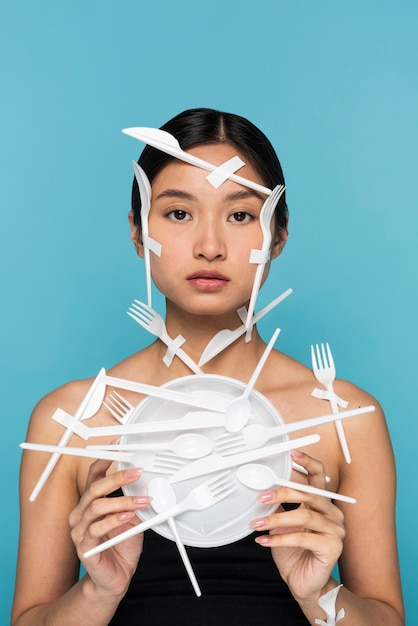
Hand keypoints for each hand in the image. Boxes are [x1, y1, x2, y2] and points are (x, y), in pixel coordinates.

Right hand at [69, 459, 151, 598]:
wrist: (115, 577)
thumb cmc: (121, 546)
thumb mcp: (131, 517)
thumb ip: (133, 501)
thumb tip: (146, 484)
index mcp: (91, 503)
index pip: (93, 476)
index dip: (104, 459)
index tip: (117, 446)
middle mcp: (81, 514)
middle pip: (95, 488)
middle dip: (117, 477)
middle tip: (136, 473)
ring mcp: (80, 530)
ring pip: (97, 506)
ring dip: (123, 501)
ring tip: (142, 502)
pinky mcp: (84, 547)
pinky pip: (97, 528)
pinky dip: (115, 520)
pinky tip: (128, 517)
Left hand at [250, 450, 344, 602]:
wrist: (304, 583)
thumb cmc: (294, 552)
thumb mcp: (282, 522)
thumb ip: (278, 504)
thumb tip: (262, 486)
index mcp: (322, 502)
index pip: (317, 475)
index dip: (306, 462)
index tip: (291, 452)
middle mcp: (332, 513)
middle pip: (309, 493)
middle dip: (283, 491)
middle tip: (261, 495)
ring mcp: (335, 530)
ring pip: (304, 515)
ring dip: (276, 518)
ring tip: (257, 523)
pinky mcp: (332, 547)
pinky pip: (303, 537)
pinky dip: (280, 538)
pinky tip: (264, 540)